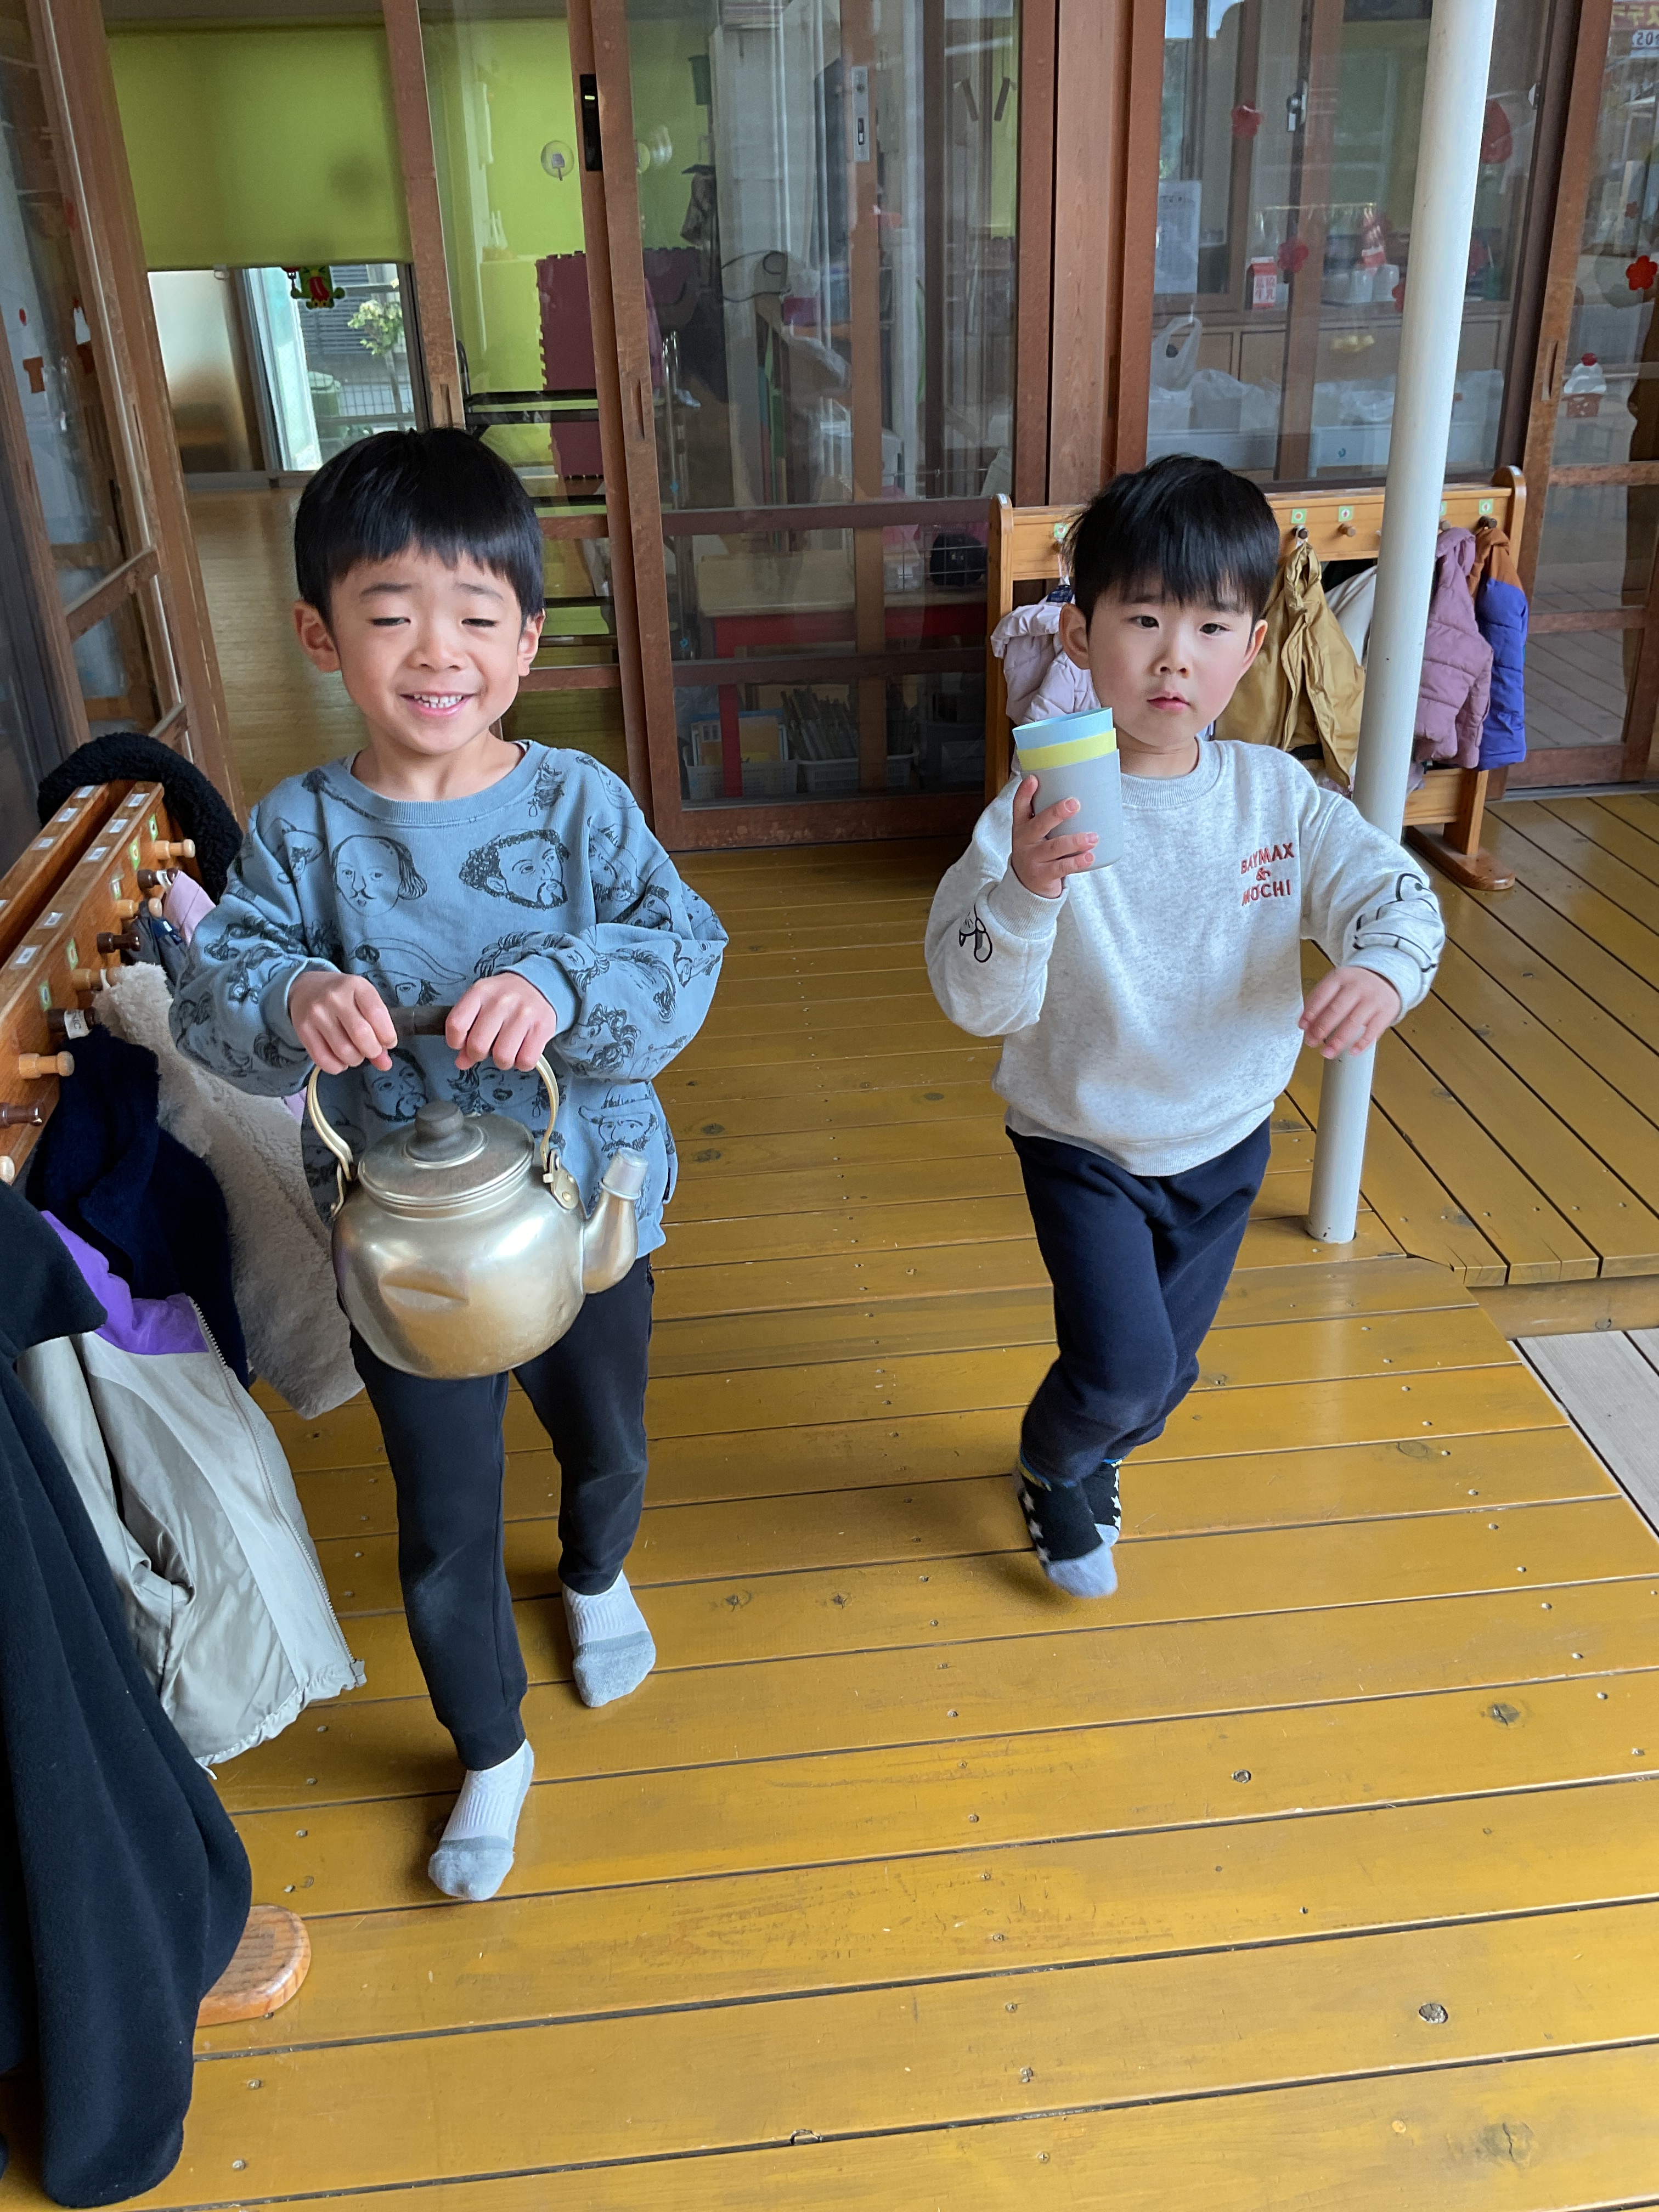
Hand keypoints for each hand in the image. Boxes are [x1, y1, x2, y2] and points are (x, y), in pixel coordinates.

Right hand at [289, 970, 395, 1073]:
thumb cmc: (343, 997)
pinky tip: (340, 1059)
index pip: (377, 1013)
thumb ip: (378, 1029)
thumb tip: (385, 1064)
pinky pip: (323, 1060)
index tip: (388, 1043)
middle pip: (361, 1035)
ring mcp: (316, 1013)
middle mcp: (334, 997)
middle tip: (372, 1051)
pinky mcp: (303, 1029)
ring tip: (355, 1054)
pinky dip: (337, 1066)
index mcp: (356, 985)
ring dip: (355, 1060)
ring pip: (343, 1051)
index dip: (387, 1035)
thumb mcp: (363, 1002)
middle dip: (373, 1051)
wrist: (307, 988)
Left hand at [447, 972, 558, 1071]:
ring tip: (506, 1050)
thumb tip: (461, 1062)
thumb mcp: (481, 1005)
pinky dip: (521, 1063)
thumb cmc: (506, 999)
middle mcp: (502, 1001)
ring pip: (502, 1057)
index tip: (462, 1043)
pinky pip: (525, 1061)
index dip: (455, 1041)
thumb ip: (467, 1032)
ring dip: (502, 1061)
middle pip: (478, 1045)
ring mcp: (524, 1014)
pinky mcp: (542, 1027)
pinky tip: (521, 1051)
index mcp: (481, 992)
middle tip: (487, 1048)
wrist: (539, 985)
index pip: (456, 1025)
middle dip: (479, 1054)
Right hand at [1010, 774, 1096, 898]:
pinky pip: (1061, 868)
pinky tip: (1089, 857)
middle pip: (1039, 825)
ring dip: (1074, 841)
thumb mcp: (1035, 833)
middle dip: (1056, 814)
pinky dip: (1077, 862)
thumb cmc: (1037, 851)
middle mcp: (1024, 841)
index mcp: (1022, 826)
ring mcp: (1032, 859)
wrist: (1026, 885)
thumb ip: (1048, 817)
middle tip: (1075, 803)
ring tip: (1092, 837)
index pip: (1019, 806)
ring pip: (1054, 848)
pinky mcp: (1042, 875)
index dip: (1025, 792)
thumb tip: (1080, 794)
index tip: (1034, 779)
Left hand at [1298, 965, 1401, 1058]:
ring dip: (1338, 1041)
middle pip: (1336, 1010)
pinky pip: (1373, 1030)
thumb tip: (1305, 1025)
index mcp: (1341, 977)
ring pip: (1353, 1022)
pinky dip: (1361, 1043)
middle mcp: (1357, 987)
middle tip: (1312, 1041)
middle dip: (1321, 1029)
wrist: (1385, 978)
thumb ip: (1319, 1002)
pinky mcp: (1386, 1011)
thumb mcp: (1336, 985)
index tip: (1303, 1026)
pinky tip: (1352, 1051)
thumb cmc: (1355, 985)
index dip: (1310, 1012)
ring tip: (1327, 1052)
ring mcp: (1373, 999)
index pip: (1322, 995)